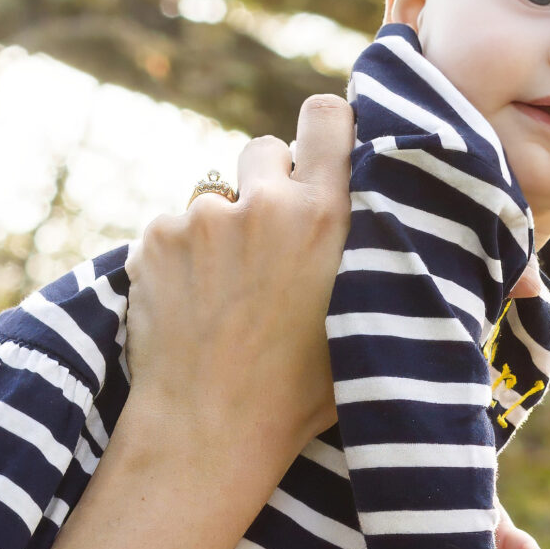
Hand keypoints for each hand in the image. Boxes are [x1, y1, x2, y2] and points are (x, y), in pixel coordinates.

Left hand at [124, 94, 353, 456]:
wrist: (209, 431)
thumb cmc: (300, 393)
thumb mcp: (364, 321)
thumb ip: (372, 256)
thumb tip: (394, 216)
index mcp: (324, 217)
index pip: (325, 116)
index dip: (322, 130)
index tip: (320, 155)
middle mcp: (262, 204)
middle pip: (264, 151)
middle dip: (267, 187)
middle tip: (271, 246)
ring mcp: (201, 218)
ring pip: (214, 197)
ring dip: (222, 230)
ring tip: (229, 295)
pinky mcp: (155, 238)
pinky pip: (174, 229)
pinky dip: (182, 259)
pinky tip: (194, 306)